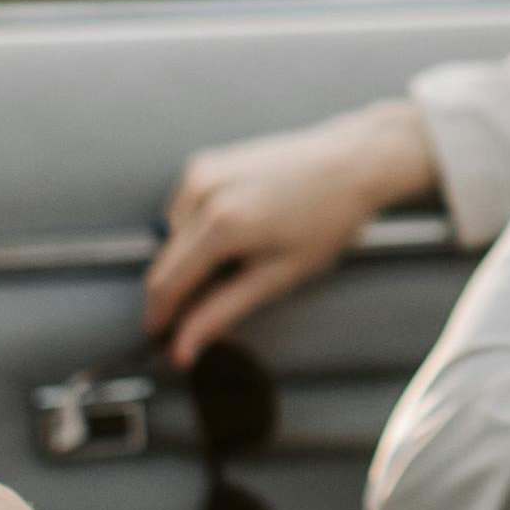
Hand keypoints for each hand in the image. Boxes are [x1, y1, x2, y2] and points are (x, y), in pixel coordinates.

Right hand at [144, 98, 435, 366]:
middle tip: (197, 317)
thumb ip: (223, 312)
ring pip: (171, 237)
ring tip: (237, 261)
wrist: (349, 163)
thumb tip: (185, 347)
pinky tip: (235, 230)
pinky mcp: (204, 163)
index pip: (167, 285)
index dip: (160, 318)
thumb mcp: (279, 276)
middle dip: (174, 294)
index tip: (162, 341)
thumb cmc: (326, 218)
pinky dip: (197, 229)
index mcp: (221, 224)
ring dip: (188, 259)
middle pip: (164, 261)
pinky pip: (183, 210)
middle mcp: (201, 193)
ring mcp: (200, 173)